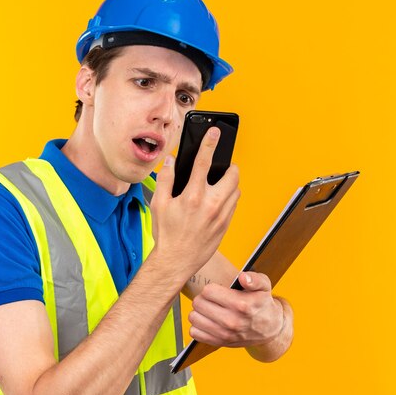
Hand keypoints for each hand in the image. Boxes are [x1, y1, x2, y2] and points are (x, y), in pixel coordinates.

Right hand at [150, 127, 239, 277]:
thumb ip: (164, 179)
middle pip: (232, 175)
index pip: (204, 162)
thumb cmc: (166, 234)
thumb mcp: (158, 204)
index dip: (210, 143)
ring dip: (231, 183)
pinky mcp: (226, 226)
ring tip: (220, 183)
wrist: (176, 262)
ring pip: (237, 190)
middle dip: (229, 167)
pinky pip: (234, 205)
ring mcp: (221, 216)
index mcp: (193, 196)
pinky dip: (230, 198)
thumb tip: (169, 161)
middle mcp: (211, 205)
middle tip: (223, 166)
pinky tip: (219, 200)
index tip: (215, 132)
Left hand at [188, 271, 284, 347]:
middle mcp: (232, 321)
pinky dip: (198, 326)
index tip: (218, 290)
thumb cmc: (263, 303)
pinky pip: (194, 332)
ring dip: (199, 311)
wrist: (270, 329)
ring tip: (210, 309)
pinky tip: (208, 321)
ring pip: (194, 317)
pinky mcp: (219, 343)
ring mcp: (224, 334)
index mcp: (241, 304)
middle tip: (212, 299)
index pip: (208, 291)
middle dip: (203, 298)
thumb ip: (254, 279)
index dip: (211, 288)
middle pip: (198, 303)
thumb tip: (242, 277)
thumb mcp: (264, 286)